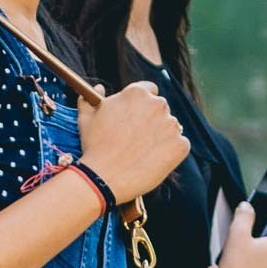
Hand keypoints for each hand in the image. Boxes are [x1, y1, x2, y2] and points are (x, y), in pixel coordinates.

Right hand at [76, 82, 189, 202]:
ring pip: (170, 128)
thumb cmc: (93, 147)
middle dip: (151, 121)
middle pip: (160, 109)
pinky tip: (152, 162)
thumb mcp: (86, 119)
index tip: (136, 116)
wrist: (103, 178)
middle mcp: (158, 104)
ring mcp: (172, 125)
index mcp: (137, 93)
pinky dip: (169, 154)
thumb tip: (99, 88)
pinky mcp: (180, 145)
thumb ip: (91, 99)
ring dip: (160, 137)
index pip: (149, 90)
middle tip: (136, 140)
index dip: (141, 105)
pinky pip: (179, 146)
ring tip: (142, 154)